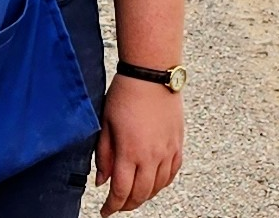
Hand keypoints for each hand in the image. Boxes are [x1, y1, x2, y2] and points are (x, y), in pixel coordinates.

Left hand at [95, 75, 182, 214]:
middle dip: (127, 205)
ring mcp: (167, 151)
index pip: (121, 191)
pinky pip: (173, 173)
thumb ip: (103, 155)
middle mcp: (151, 156)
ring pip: (158, 187)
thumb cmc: (125, 94)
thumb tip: (101, 181)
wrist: (151, 74)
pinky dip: (162, 183)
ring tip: (134, 196)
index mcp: (129, 152)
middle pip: (141, 194)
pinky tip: (154, 183)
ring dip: (145, 196)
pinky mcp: (178, 144)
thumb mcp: (105, 124)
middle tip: (117, 206)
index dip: (112, 206)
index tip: (105, 211)